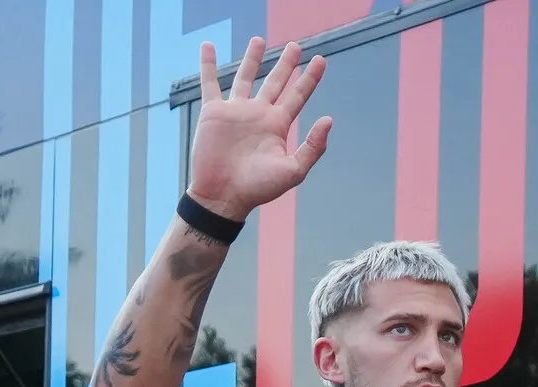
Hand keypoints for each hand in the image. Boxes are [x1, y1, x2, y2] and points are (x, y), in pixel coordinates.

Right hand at [188, 37, 330, 220]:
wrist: (223, 195)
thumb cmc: (258, 188)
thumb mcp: (293, 171)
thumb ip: (313, 147)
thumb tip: (328, 119)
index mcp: (278, 125)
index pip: (298, 95)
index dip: (310, 78)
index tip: (320, 60)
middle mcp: (259, 114)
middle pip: (276, 82)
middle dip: (286, 64)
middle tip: (295, 46)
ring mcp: (236, 111)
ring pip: (246, 77)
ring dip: (252, 59)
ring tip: (259, 40)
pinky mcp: (213, 112)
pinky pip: (211, 83)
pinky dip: (209, 65)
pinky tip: (209, 47)